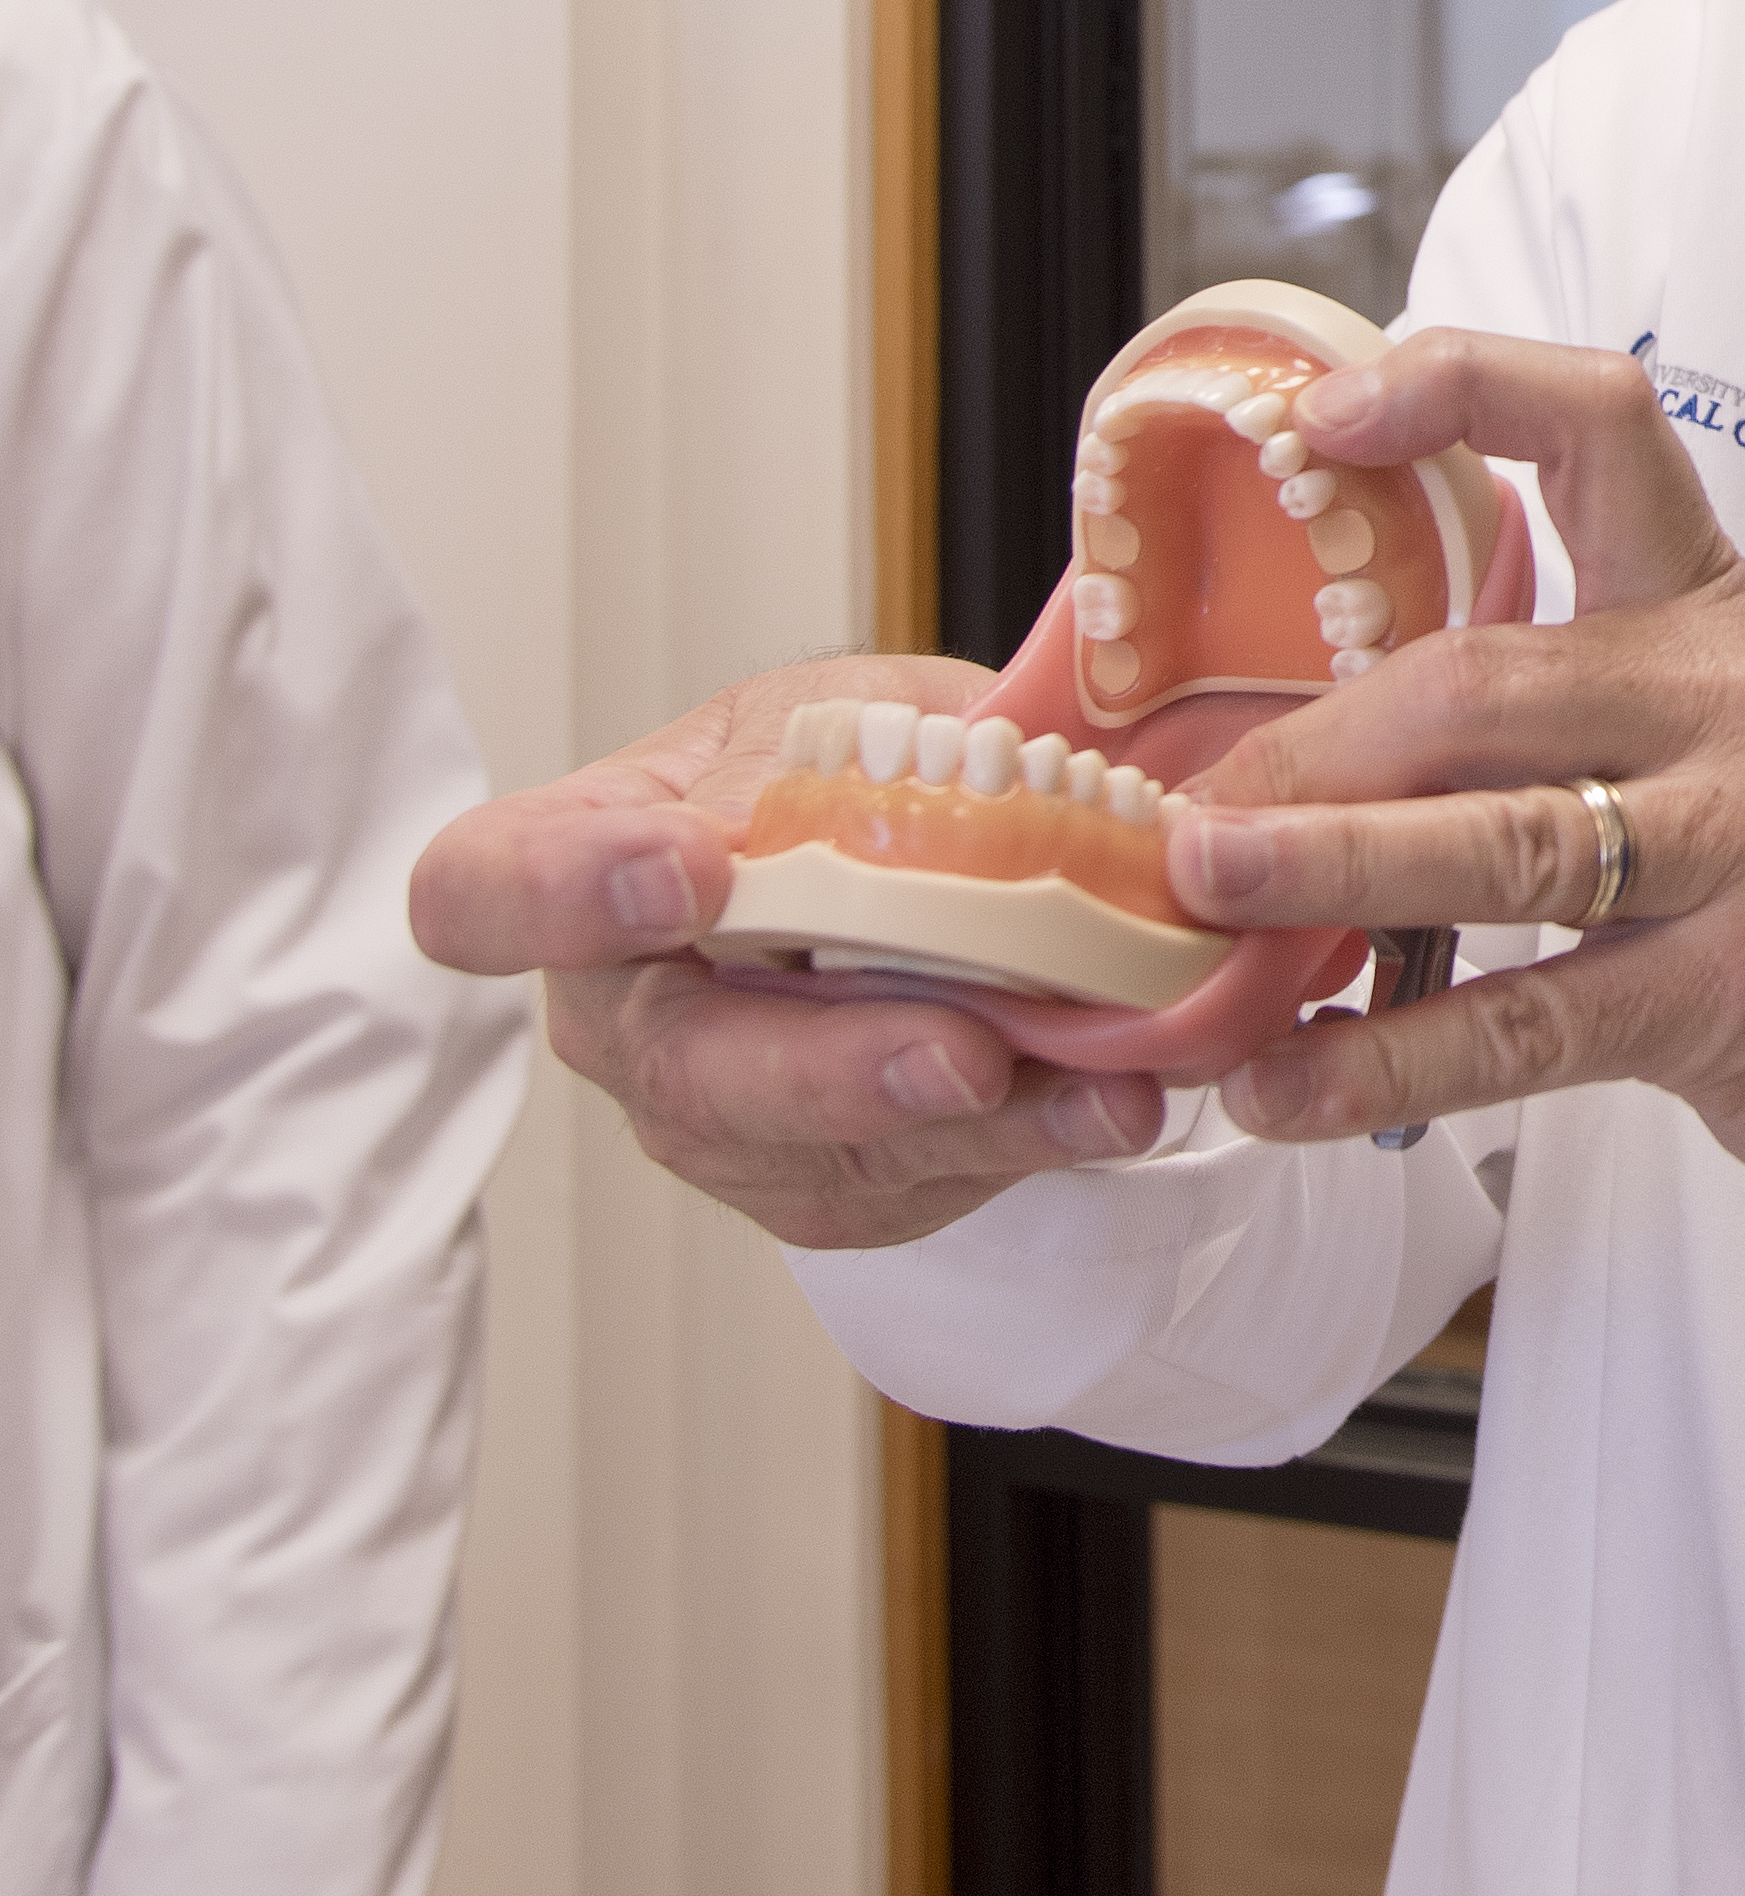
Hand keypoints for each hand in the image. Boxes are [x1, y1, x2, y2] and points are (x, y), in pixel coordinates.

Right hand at [405, 655, 1185, 1248]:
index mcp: (584, 859)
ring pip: (810, 1149)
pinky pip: (908, 1185)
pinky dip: (1025, 1145)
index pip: (486, 890)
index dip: (563, 893)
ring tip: (1094, 1091)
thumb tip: (868, 793)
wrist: (943, 856)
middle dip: (828, 1068)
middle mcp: (627, 1008)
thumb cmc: (860, 766)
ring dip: (967, 1129)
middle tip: (958, 1052)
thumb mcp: (855, 710)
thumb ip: (848, 747)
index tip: (690, 869)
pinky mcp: (816, 1180)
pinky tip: (1108, 1107)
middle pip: (679, 1066)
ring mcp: (713, 1112)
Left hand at [1158, 329, 1744, 1215]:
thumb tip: (1294, 749)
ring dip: (1326, 870)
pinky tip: (1286, 1084)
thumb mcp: (1713, 731)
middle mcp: (1734, 702)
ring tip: (1200, 894)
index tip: (1322, 423)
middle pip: (1490, 680)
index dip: (1459, 390)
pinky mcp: (1738, 987)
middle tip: (1185, 815)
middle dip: (1313, 746)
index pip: (1601, 428)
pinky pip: (1530, 1020)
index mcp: (1711, 611)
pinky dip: (1387, 1055)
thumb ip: (1542, 710)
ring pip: (1503, 841)